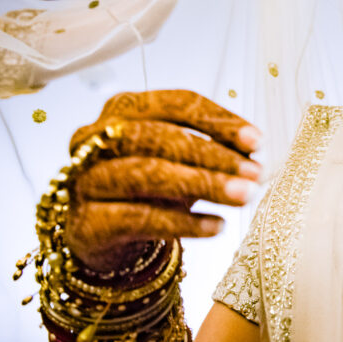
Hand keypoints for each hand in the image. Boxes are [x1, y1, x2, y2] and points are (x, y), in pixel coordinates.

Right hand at [64, 90, 262, 271]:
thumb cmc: (148, 187)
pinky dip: (184, 223)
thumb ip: (214, 150)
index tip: (258, 141)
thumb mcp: (181, 162)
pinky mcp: (85, 223)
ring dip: (204, 184)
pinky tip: (217, 226)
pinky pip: (139, 219)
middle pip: (160, 137)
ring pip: (149, 175)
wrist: (102, 238)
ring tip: (244, 196)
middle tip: (256, 174)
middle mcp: (96, 137)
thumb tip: (256, 155)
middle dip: (215, 155)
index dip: (219, 120)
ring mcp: (85, 180)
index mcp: (123, 108)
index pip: (176, 103)